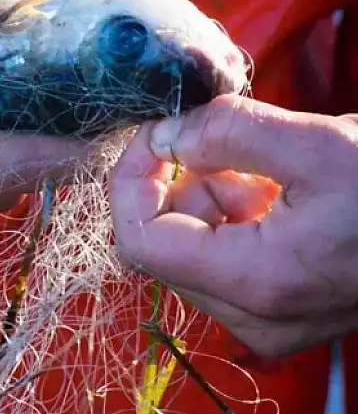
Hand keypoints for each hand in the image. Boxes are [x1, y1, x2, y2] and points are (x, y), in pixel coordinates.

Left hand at [110, 94, 357, 357]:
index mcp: (258, 283)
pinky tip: (277, 185)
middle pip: (163, 246)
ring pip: (193, 249)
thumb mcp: (319, 143)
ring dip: (209, 194)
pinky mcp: (285, 307)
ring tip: (264, 162)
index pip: (140, 241)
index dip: (132, 180)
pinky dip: (235, 213)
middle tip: (217, 137)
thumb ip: (227, 133)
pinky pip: (227, 258)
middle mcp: (256, 317)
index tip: (155, 133)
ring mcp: (270, 318)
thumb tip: (164, 133)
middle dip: (176, 183)